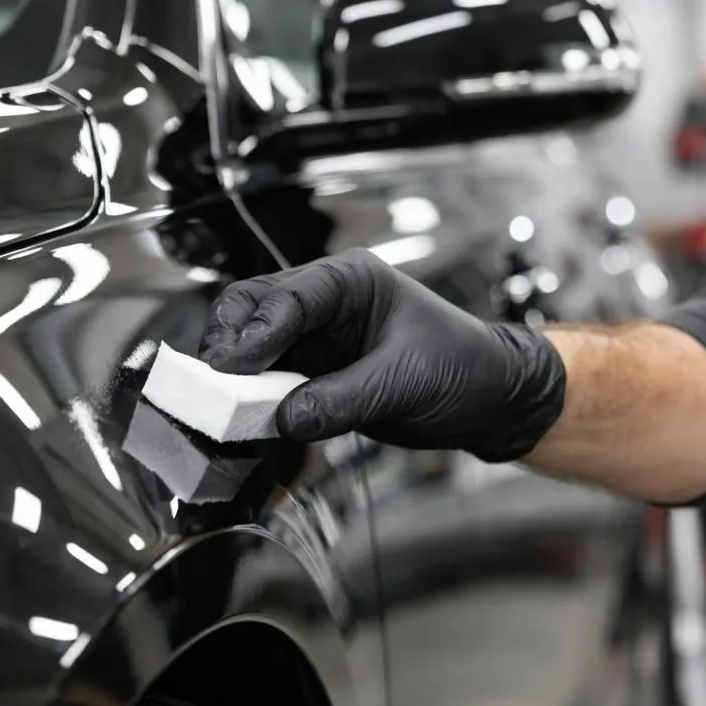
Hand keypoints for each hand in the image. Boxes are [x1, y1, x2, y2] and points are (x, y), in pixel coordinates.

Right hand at [201, 249, 565, 462]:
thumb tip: (284, 418)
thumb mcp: (405, 379)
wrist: (490, 399)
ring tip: (224, 410)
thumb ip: (343, 398)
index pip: (286, 296)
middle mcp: (324, 305)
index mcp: (349, 281)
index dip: (255, 332)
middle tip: (215, 388)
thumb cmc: (464, 366)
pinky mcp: (314, 377)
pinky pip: (269, 386)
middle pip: (251, 311)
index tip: (232, 368)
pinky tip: (246, 424)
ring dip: (236, 380)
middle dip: (230, 346)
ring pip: (253, 350)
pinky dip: (253, 404)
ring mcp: (316, 341)